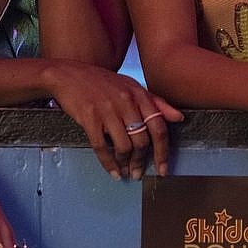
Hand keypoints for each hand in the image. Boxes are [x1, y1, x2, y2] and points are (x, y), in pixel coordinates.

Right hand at [44, 61, 182, 178]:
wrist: (69, 75)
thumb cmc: (102, 82)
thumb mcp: (131, 86)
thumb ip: (156, 102)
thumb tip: (179, 118)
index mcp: (139, 94)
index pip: (158, 127)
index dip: (163, 152)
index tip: (163, 169)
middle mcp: (125, 102)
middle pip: (142, 141)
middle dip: (141, 162)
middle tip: (139, 173)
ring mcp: (107, 110)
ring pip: (124, 146)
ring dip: (126, 164)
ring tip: (126, 172)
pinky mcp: (89, 118)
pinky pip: (102, 147)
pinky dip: (108, 163)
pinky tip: (112, 172)